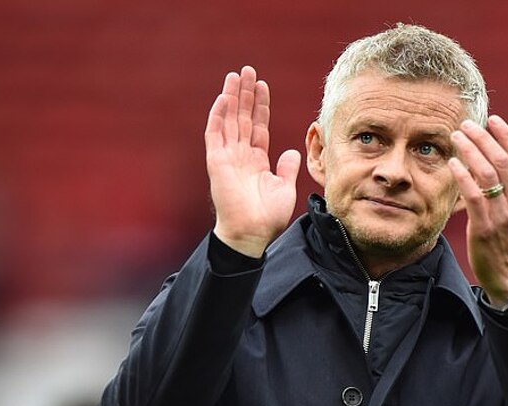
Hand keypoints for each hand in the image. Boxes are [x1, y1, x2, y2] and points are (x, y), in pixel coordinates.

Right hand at [205, 66, 300, 257]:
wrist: (253, 232)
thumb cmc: (268, 216)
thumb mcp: (285, 187)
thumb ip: (287, 167)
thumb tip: (292, 150)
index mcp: (256, 161)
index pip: (258, 127)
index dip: (261, 106)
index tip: (264, 86)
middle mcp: (240, 155)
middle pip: (243, 118)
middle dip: (246, 94)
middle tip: (249, 70)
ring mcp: (227, 157)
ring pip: (229, 120)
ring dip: (232, 97)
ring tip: (237, 75)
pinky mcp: (217, 161)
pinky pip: (215, 134)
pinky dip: (218, 115)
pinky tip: (223, 97)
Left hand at [447, 115, 507, 306]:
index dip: (506, 136)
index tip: (492, 119)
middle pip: (501, 162)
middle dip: (483, 139)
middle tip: (467, 124)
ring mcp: (503, 216)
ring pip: (486, 175)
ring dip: (470, 152)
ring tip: (456, 137)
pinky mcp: (484, 228)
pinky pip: (473, 196)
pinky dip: (463, 176)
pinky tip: (453, 163)